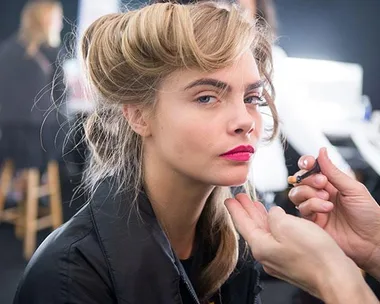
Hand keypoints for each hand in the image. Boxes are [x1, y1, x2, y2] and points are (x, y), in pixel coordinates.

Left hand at [225, 194, 365, 300]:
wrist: (337, 277)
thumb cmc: (315, 255)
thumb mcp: (287, 225)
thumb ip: (274, 216)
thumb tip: (273, 213)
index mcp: (261, 246)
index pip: (242, 223)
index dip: (235, 209)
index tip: (229, 200)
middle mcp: (267, 255)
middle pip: (252, 227)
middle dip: (247, 211)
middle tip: (240, 198)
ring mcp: (279, 259)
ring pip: (265, 232)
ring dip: (260, 217)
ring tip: (255, 205)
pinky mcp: (292, 260)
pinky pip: (278, 238)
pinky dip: (274, 226)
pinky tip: (278, 220)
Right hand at [289, 147, 379, 277]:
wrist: (372, 241)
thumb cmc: (368, 214)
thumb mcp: (353, 188)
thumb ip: (333, 171)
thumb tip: (322, 151)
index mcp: (330, 183)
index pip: (310, 168)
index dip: (306, 164)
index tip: (309, 163)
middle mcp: (319, 194)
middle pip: (299, 180)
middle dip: (308, 180)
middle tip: (323, 183)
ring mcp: (314, 208)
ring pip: (297, 194)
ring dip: (309, 193)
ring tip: (326, 200)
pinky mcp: (312, 221)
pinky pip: (302, 209)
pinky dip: (312, 206)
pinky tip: (326, 210)